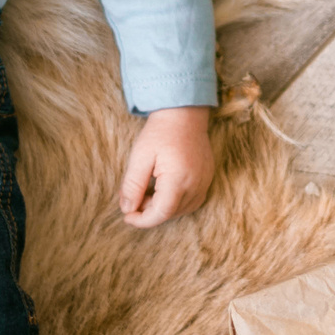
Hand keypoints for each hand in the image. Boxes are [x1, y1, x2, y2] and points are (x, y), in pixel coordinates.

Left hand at [119, 106, 213, 227]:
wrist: (184, 114)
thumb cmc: (160, 133)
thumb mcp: (140, 156)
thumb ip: (132, 185)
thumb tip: (127, 209)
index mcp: (178, 179)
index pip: (161, 213)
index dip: (142, 220)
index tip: (126, 216)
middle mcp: (196, 184)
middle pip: (171, 213)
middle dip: (149, 212)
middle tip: (135, 196)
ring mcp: (204, 182)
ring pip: (182, 209)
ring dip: (163, 207)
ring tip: (149, 189)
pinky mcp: (207, 178)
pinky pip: (192, 201)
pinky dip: (176, 202)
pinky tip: (164, 188)